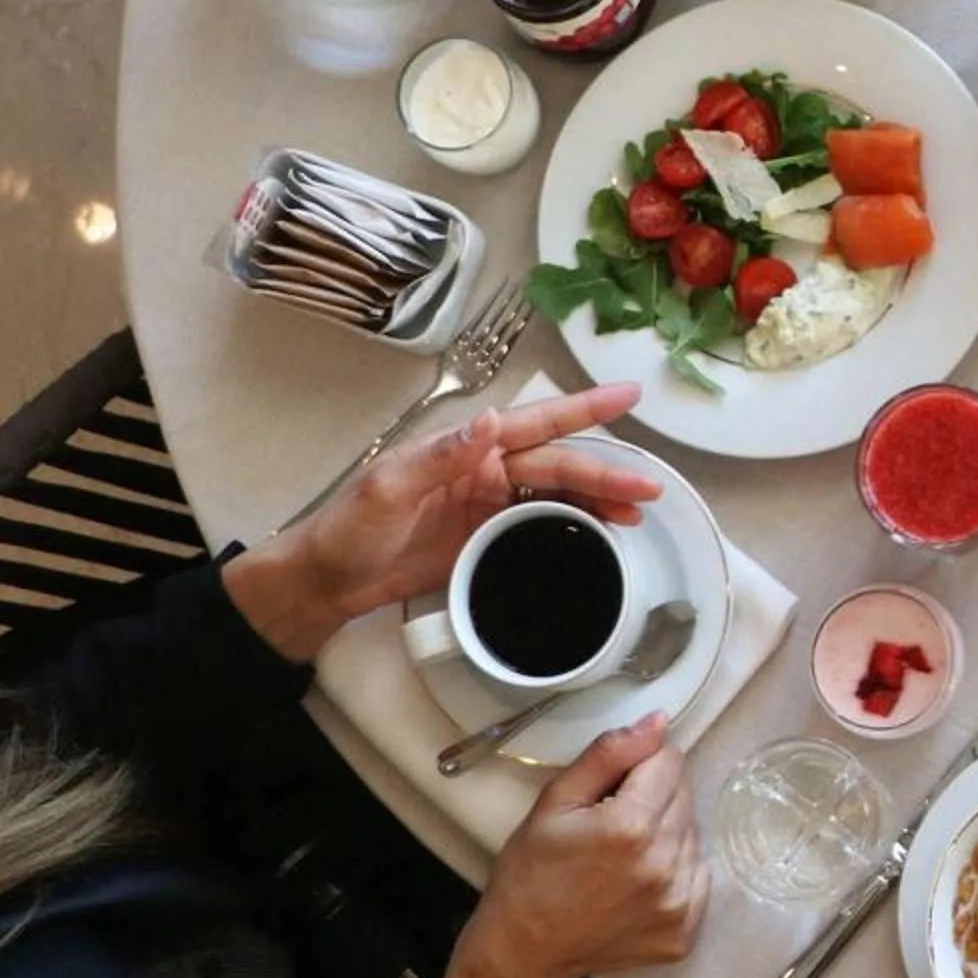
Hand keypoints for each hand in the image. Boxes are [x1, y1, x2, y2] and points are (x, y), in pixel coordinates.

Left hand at [293, 384, 659, 633]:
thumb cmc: (348, 529)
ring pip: (559, 494)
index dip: (584, 409)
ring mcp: (491, 505)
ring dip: (598, 500)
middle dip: (607, 472)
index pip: (537, 424)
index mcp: (467, 448)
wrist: (328, 582)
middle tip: (650, 488)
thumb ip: (440, 457)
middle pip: (560, 464)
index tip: (628, 395)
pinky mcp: (489, 538)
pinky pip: (543, 526)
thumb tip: (494, 421)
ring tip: (638, 513)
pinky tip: (601, 535)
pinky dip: (576, 527)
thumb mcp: (388, 489)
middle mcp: (487, 469)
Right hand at [438, 713, 709, 977]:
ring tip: (622, 854)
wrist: (525, 952)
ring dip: (665, 832)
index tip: (613, 785)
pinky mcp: (684, 930)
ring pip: (692, 833)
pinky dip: (675, 870)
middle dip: (654, 795)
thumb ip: (609, 754)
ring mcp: (678, 901)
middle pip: (684, 794)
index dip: (640, 763)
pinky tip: (637, 880)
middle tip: (612, 820)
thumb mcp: (555, 802)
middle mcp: (664, 862)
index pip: (669, 760)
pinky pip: (697, 876)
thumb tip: (658, 722)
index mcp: (631, 825)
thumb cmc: (531, 873)